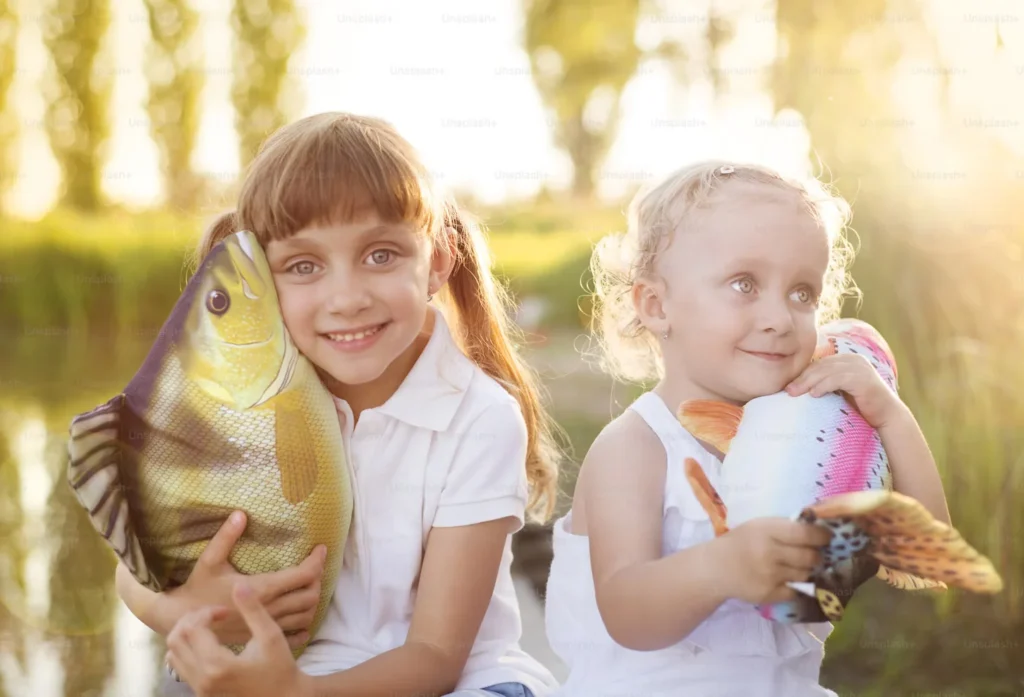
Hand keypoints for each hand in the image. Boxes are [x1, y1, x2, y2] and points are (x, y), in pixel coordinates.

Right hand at [159, 510, 325, 647]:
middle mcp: (269, 609)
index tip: (321, 548)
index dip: (317, 561)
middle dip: (318, 578)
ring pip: (306, 616)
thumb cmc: (197, 589)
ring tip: (310, 585)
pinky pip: (294, 635)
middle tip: (315, 565)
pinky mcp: (261, 637)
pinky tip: (303, 616)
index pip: (303, 575)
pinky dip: (304, 624)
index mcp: (261, 589)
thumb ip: (226, 537)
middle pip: (310, 595)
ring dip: (313, 600)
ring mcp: (266, 626)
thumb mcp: (209, 560)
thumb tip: (240, 514)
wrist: (183, 622)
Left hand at [166, 582, 314, 696]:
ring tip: (208, 627)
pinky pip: (179, 666)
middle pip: (176, 639)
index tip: (225, 611)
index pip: (193, 628)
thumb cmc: (280, 668)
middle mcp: (202, 679)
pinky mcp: (200, 692)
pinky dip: (186, 649)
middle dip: (192, 620)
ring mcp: (198, 688)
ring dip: (186, 634)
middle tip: (213, 615)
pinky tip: (208, 644)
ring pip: (172, 653)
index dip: (206, 612)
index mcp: (217, 665)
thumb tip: (239, 584)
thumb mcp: (271, 636)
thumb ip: (253, 610)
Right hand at [716, 518, 832, 604]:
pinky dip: (794, 585)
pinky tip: (783, 579)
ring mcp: (770, 575)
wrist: (715, 568)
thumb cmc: (741, 542)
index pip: (806, 534)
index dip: (822, 536)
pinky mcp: (770, 594)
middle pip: (810, 557)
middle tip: (812, 554)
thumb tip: (819, 529)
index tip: (826, 537)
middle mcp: (769, 553)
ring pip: (805, 574)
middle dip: (815, 555)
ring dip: (805, 570)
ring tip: (793, 566)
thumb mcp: (759, 526)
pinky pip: (795, 590)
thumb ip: (786, 527)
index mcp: (767, 531)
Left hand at [785, 353, 903, 428]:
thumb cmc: (860, 407)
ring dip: (809, 382)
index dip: (802, 374)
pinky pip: (838, 379)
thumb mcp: (839, 392)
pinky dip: (824, 385)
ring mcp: (860, 367)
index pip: (819, 364)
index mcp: (846, 360)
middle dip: (802, 378)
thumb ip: (824, 384)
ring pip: (827, 371)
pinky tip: (814, 394)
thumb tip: (796, 387)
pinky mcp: (864, 378)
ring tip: (795, 393)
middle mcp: (854, 359)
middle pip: (821, 366)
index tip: (788, 386)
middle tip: (788, 391)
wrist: (886, 416)